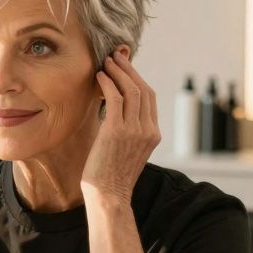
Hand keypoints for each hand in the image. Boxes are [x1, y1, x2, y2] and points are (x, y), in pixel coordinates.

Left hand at [81, 51, 160, 204]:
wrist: (109, 196)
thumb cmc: (111, 177)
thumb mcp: (126, 151)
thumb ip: (127, 132)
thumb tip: (114, 114)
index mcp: (153, 134)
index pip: (149, 97)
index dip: (137, 77)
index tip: (124, 66)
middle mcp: (148, 130)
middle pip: (143, 89)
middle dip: (129, 69)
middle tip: (115, 57)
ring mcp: (134, 130)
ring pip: (131, 90)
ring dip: (118, 72)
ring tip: (105, 62)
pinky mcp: (117, 131)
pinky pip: (115, 99)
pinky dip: (108, 83)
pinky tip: (99, 77)